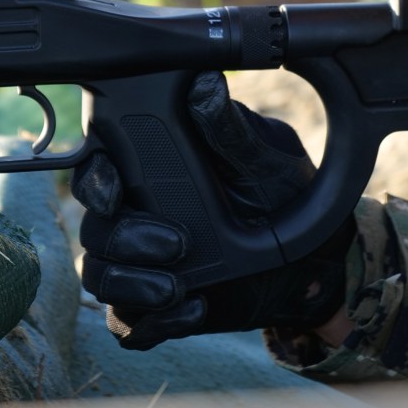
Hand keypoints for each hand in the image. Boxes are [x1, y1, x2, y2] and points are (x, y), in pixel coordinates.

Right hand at [70, 71, 355, 350]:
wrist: (315, 260)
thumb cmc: (284, 194)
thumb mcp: (263, 158)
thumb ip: (228, 129)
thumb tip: (205, 84)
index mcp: (152, 167)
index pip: (97, 167)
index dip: (93, 181)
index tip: (112, 193)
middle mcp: (137, 213)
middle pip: (93, 226)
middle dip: (122, 238)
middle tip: (176, 244)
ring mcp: (142, 262)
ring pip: (100, 275)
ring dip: (129, 284)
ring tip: (176, 288)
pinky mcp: (157, 306)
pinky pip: (128, 322)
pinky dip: (153, 323)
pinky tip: (192, 308)